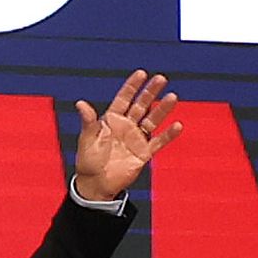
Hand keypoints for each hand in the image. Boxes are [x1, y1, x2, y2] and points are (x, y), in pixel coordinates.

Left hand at [72, 69, 181, 200]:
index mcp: (111, 120)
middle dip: (150, 92)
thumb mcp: (86, 139)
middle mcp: (126, 126)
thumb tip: (80, 103)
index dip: (132, 86)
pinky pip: (158, 142)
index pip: (123, 99)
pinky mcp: (144, 152)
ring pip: (152, 120)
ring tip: (172, 97)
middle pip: (141, 105)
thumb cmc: (88, 161)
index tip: (141, 73)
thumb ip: (88, 122)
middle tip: (161, 79)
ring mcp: (136, 138)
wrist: (95, 184)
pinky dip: (168, 135)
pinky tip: (177, 125)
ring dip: (162, 109)